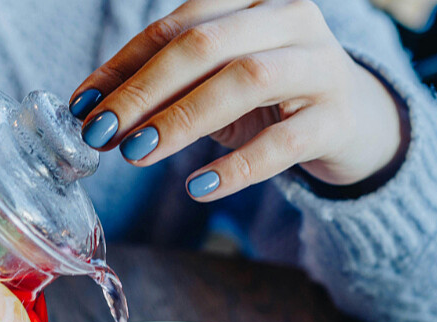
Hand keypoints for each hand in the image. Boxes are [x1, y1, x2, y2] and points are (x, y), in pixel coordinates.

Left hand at [69, 0, 405, 200]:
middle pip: (205, 46)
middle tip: (103, 133)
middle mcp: (289, 18)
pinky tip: (198, 187)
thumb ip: (159, 85)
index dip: (123, 66)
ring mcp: (320, 66)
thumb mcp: (212, 81)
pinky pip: (283, 142)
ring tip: (138, 153)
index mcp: (249, 0)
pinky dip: (236, 167)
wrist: (352, 121)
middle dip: (144, 92)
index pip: (175, 26)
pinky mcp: (337, 118)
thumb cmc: (267, 97)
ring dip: (182, 119)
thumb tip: (90, 110)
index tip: (83, 106)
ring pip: (244, 82)